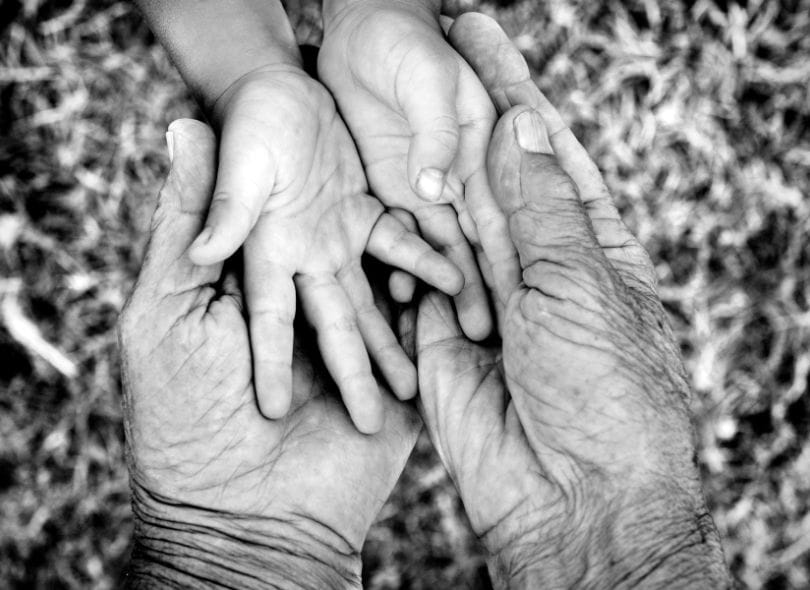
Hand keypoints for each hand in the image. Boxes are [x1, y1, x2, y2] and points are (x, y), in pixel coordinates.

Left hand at [119, 120, 421, 587]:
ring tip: (449, 207)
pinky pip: (423, 337)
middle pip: (348, 251)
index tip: (326, 118)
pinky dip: (444, 305)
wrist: (240, 518)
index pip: (289, 216)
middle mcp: (307, 315)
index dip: (306, 167)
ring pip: (391, 292)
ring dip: (419, 259)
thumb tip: (185, 128)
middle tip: (404, 152)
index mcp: (254, 290)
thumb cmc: (183, 417)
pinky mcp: (397, 389)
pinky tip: (466, 273)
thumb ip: (185, 227)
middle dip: (369, 209)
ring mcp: (354, 354)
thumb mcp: (165, 310)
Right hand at [185, 65, 462, 430]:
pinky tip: (453, 289)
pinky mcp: (363, 216)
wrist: (277, 90)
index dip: (272, 364)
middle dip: (352, 375)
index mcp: (269, 251)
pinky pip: (399, 246)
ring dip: (390, 341)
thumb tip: (201, 251)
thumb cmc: (250, 120)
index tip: (273, 413)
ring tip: (414, 387)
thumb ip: (230, 207)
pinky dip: (425, 266)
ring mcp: (336, 240)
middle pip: (333, 325)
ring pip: (370, 301)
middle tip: (371, 425)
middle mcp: (304, 257)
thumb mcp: (241, 162)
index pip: (270, 319)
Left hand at [319, 0, 519, 339]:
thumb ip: (436, 136)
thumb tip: (433, 189)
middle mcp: (459, 178)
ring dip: (450, 288)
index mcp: (481, 152)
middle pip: (478, 241)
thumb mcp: (431, 82)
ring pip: (442, 247)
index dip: (510, 257)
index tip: (518, 303)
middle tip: (495, 337)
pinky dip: (403, 265)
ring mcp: (424, 189)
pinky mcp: (390, 191)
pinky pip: (398, 236)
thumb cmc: (407, 45)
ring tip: (465, 332)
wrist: (362, 28)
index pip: (502, 214)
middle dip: (487, 287)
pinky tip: (402, 296)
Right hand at [413, 14, 729, 587]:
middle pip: (492, 173)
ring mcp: (486, 297)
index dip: (513, 87)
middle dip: (461, 112)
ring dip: (424, 166)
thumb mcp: (578, 282)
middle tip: (424, 48)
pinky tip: (376, 189)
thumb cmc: (601, 387)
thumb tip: (521, 128)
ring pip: (448, 218)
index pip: (545, 147)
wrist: (571, 494)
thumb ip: (542, 207)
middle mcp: (535, 263)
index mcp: (588, 242)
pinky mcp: (443, 332)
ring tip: (388, 106)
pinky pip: (414, 275)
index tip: (479, 35)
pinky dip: (399, 242)